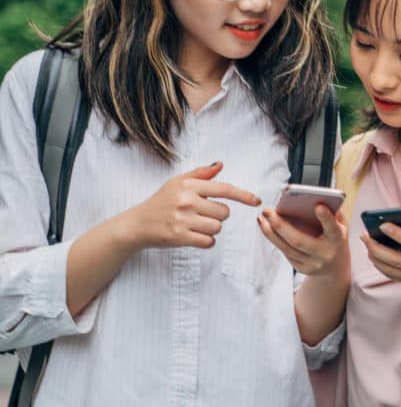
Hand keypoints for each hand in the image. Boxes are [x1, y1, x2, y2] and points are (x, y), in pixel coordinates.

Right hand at [127, 162, 259, 249]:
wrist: (137, 224)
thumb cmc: (160, 202)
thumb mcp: (177, 182)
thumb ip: (201, 174)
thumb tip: (220, 165)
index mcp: (188, 186)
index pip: (224, 189)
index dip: (243, 195)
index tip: (256, 201)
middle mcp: (186, 201)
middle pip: (224, 212)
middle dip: (217, 215)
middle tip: (200, 214)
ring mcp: (183, 220)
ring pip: (217, 227)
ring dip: (211, 228)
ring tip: (195, 224)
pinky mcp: (180, 237)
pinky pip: (209, 242)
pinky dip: (205, 241)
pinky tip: (193, 235)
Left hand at [258, 204, 349, 277]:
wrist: (335, 268)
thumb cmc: (335, 239)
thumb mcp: (340, 226)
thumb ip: (331, 213)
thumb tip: (312, 199)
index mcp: (337, 239)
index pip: (332, 228)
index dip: (326, 218)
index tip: (318, 206)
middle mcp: (325, 254)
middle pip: (299, 241)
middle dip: (281, 226)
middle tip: (267, 211)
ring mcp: (313, 264)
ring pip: (287, 248)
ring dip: (271, 233)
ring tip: (261, 218)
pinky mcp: (302, 269)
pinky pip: (286, 253)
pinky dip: (276, 239)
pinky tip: (267, 229)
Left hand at [361, 207, 400, 293]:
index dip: (398, 235)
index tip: (382, 225)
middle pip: (399, 259)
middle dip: (378, 248)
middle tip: (364, 235)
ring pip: (394, 270)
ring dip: (376, 257)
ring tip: (367, 244)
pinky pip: (395, 276)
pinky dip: (382, 266)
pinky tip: (374, 256)